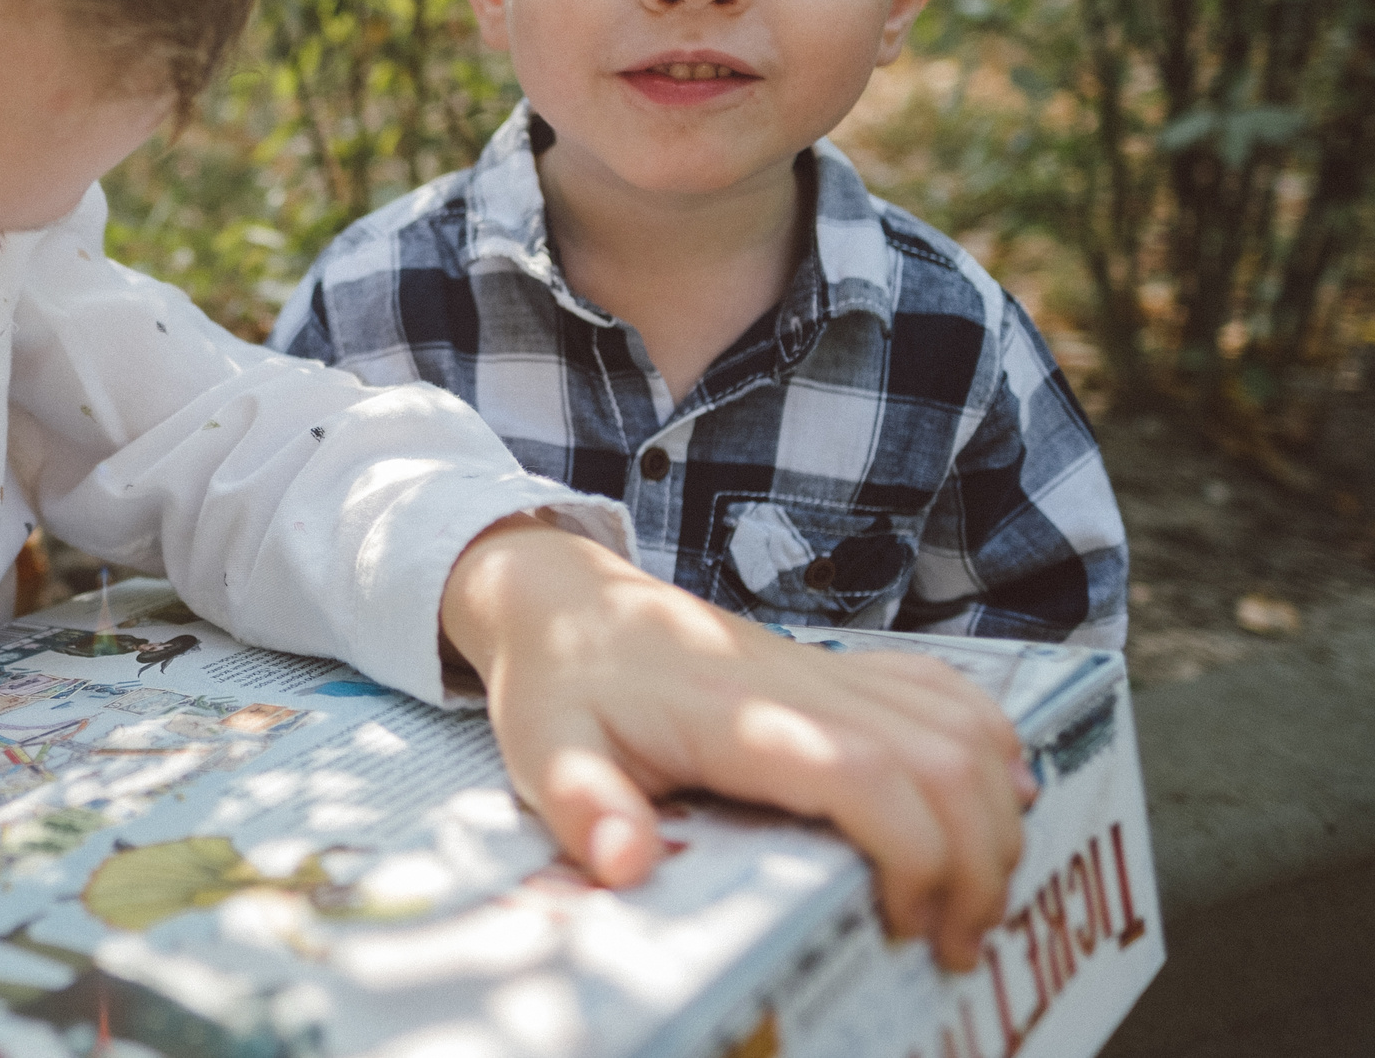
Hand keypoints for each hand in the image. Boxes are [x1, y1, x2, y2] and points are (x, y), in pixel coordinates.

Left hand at [440, 516, 1030, 970]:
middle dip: (976, 861)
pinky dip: (990, 747)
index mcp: (742, 715)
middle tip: (955, 943)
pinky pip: (944, 692)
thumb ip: (584, 807)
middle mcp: (806, 685)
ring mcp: (831, 671)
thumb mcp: (546, 751)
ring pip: (962, 725)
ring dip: (994, 814)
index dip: (915, 857)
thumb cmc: (561, 681)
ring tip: (974, 895)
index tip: (905, 928)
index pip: (871, 775)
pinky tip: (997, 801)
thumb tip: (625, 866)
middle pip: (943, 760)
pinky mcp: (840, 669)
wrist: (565, 599)